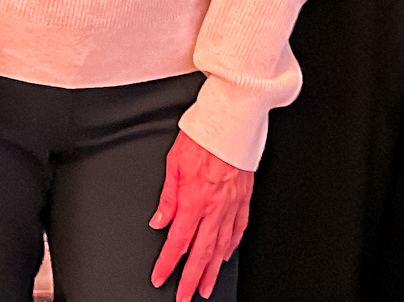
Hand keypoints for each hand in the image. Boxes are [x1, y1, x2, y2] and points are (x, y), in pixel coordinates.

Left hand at [149, 130, 252, 301]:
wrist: (233, 120)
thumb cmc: (203, 134)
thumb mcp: (173, 162)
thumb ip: (167, 196)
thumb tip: (159, 220)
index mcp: (193, 199)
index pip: (177, 241)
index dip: (168, 264)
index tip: (160, 277)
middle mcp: (213, 206)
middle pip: (200, 252)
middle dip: (191, 279)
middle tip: (185, 297)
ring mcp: (231, 204)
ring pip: (221, 246)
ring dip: (211, 270)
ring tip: (205, 286)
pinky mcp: (244, 197)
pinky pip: (239, 228)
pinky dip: (232, 245)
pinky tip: (226, 255)